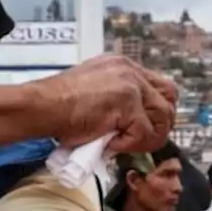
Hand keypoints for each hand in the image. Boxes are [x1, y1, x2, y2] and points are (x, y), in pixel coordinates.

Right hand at [33, 54, 177, 153]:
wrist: (42, 106)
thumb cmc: (57, 104)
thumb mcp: (92, 90)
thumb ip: (113, 98)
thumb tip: (127, 123)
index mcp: (122, 66)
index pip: (157, 85)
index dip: (156, 109)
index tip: (145, 126)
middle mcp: (130, 71)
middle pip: (169, 97)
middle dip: (162, 122)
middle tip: (144, 139)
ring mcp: (131, 86)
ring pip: (162, 117)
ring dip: (146, 138)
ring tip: (123, 145)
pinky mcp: (128, 104)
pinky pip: (143, 132)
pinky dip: (129, 145)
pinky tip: (110, 145)